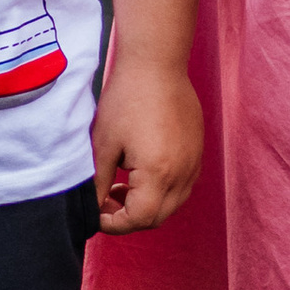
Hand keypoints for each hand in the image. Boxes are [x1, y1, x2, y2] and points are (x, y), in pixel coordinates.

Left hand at [92, 54, 202, 232]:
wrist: (156, 64)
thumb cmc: (126, 100)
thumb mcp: (104, 145)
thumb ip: (98, 184)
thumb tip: (93, 209)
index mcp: (158, 173)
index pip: (139, 220)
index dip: (114, 224)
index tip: (97, 214)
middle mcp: (182, 173)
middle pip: (157, 218)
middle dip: (129, 218)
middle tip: (105, 201)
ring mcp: (193, 163)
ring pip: (172, 204)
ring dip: (147, 205)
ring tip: (122, 186)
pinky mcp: (197, 152)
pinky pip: (182, 186)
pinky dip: (161, 190)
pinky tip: (141, 171)